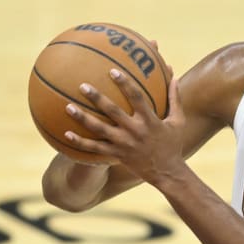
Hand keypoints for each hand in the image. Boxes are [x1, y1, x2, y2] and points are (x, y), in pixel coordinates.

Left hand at [63, 68, 185, 184]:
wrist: (167, 172)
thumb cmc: (173, 143)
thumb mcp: (178, 121)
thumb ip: (175, 98)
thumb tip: (174, 76)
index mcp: (150, 120)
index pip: (136, 97)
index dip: (125, 83)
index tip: (113, 71)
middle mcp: (135, 131)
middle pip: (113, 111)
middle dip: (97, 98)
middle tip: (83, 85)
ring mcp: (124, 144)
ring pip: (99, 130)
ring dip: (82, 118)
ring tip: (67, 107)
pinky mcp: (117, 155)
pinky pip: (95, 149)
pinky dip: (80, 142)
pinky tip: (66, 134)